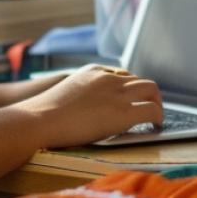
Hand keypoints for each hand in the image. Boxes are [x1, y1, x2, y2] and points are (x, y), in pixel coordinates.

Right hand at [19, 65, 162, 147]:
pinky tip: (156, 126)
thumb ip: (79, 96)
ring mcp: (117, 94)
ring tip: (156, 117)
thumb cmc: (42, 115)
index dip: (131, 89)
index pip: (122, 75)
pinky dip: (158, 116)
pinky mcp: (123, 112)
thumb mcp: (62, 94)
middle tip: (149, 108)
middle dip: (148, 95)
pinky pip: (151, 110)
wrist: (39, 120)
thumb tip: (83, 111)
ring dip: (157, 103)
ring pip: (151, 90)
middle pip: (140, 80)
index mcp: (92, 71)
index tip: (132, 100)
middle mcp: (108, 78)